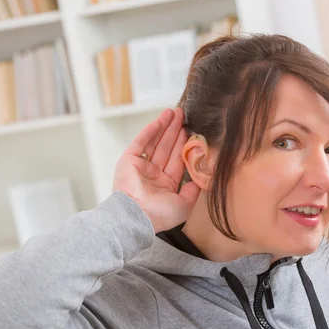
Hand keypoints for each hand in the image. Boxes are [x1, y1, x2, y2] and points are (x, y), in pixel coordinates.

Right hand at [112, 108, 200, 232]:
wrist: (137, 216)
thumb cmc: (160, 215)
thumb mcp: (184, 205)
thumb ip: (192, 191)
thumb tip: (200, 179)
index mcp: (165, 185)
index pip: (177, 161)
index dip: (184, 146)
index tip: (191, 132)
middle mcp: (153, 175)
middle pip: (167, 148)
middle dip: (175, 131)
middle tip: (183, 115)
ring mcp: (140, 167)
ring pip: (155, 142)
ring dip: (163, 127)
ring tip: (173, 112)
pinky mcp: (129, 160)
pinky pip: (141, 143)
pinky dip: (150, 132)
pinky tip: (159, 121)